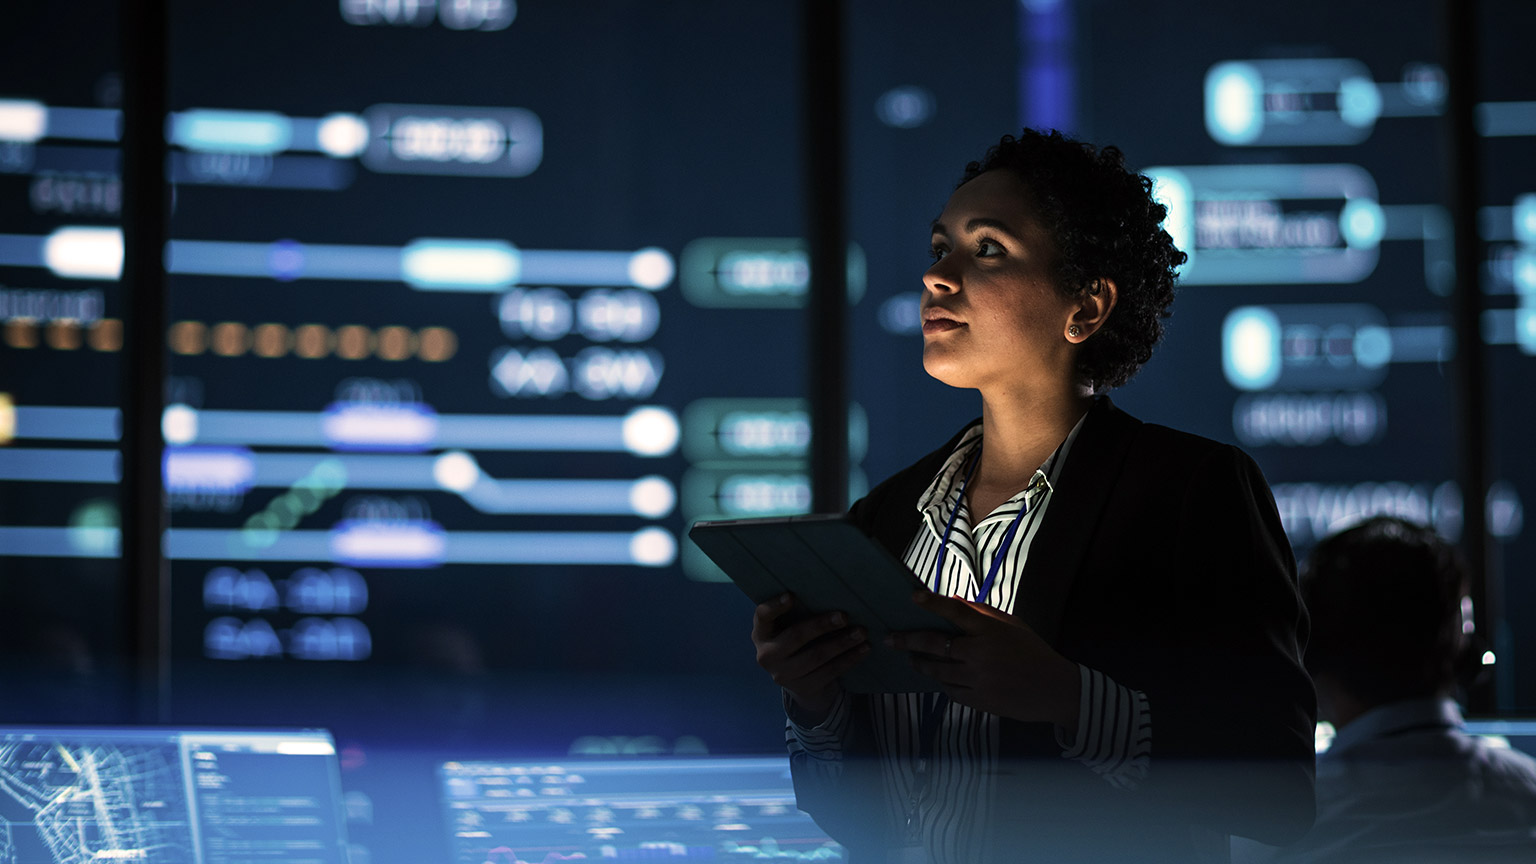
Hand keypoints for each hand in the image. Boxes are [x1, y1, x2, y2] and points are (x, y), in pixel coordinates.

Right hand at [751, 593, 869, 723]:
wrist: (801, 680)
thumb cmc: (798, 640)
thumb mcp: (789, 626)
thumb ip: (799, 612)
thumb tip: (830, 590)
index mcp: (761, 633)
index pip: (762, 616)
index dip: (775, 606)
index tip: (791, 596)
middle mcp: (766, 655)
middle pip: (796, 636)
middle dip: (822, 625)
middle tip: (844, 616)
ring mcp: (783, 674)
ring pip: (816, 656)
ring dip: (842, 643)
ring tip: (861, 632)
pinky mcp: (803, 688)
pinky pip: (830, 671)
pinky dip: (849, 659)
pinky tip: (863, 649)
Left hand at [887, 590, 1080, 726]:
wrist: (1055, 690)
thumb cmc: (1033, 652)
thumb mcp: (1012, 625)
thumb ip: (982, 612)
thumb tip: (951, 599)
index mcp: (990, 631)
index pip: (955, 611)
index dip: (932, 603)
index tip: (913, 597)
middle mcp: (980, 654)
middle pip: (935, 644)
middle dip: (908, 641)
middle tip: (890, 639)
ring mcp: (978, 679)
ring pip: (937, 671)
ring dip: (920, 664)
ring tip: (911, 659)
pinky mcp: (978, 700)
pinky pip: (950, 691)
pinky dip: (941, 683)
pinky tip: (937, 677)